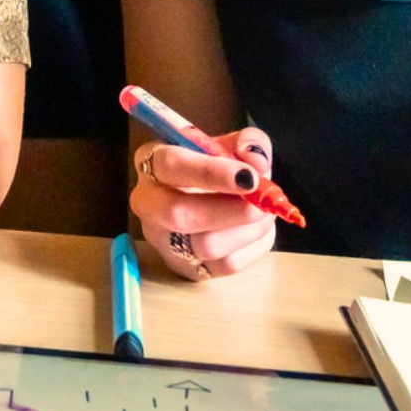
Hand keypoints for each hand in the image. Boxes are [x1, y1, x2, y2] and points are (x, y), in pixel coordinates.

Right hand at [129, 127, 277, 283]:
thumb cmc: (217, 168)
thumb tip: (257, 162)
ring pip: (206, 245)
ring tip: (262, 212)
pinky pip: (225, 265)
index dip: (211, 172)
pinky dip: (250, 246)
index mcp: (151, 161)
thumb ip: (249, 142)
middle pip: (178, 214)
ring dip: (246, 229)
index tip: (249, 176)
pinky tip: (254, 228)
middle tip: (259, 203)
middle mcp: (148, 202)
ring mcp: (163, 240)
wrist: (213, 199)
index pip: (171, 165)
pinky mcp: (186, 268)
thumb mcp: (232, 145)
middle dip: (228, 210)